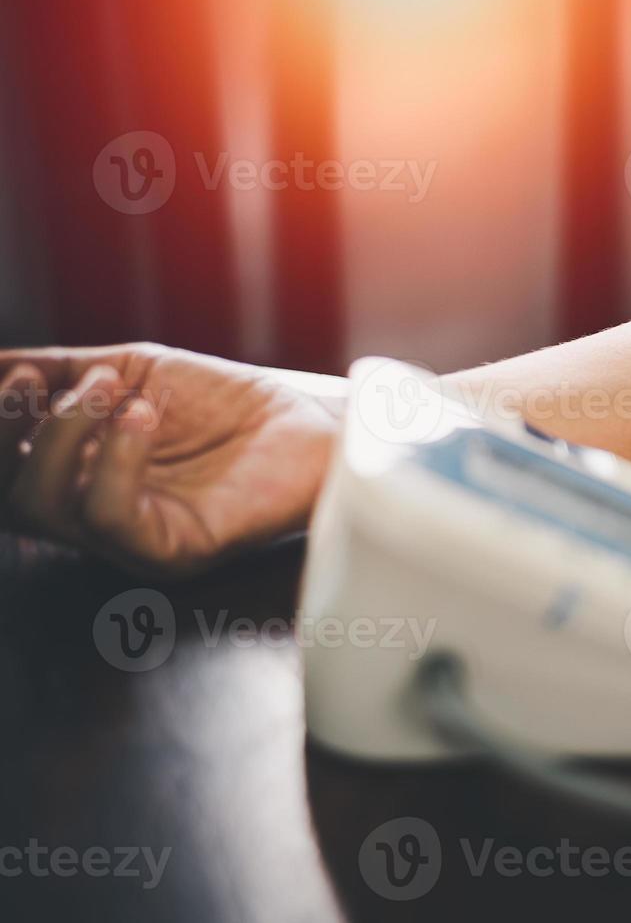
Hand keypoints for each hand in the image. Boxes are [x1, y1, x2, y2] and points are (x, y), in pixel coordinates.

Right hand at [0, 343, 340, 574]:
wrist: (306, 420)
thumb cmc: (225, 404)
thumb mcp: (128, 372)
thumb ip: (58, 373)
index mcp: (78, 481)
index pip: (5, 475)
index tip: (18, 377)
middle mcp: (96, 519)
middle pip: (11, 500)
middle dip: (9, 431)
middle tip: (42, 383)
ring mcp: (133, 541)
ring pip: (49, 509)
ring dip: (64, 433)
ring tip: (114, 389)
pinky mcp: (174, 551)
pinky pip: (113, 518)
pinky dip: (115, 457)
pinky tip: (143, 416)